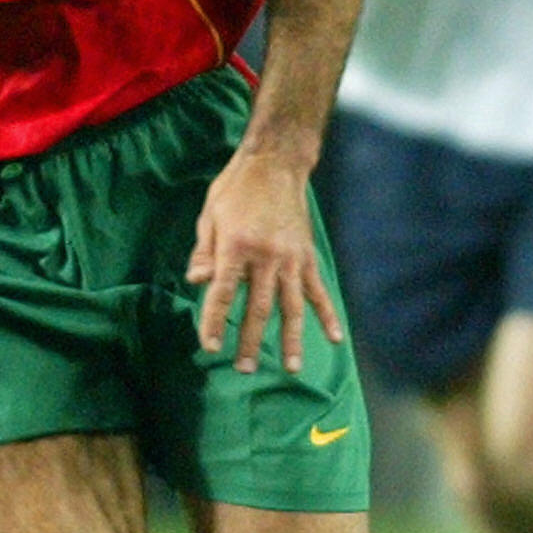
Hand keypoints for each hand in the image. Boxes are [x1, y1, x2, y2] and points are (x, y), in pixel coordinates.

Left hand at [186, 147, 344, 374]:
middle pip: (257, 308)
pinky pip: (318, 291)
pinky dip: (327, 315)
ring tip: (290, 369)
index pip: (221, 293)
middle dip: (250, 342)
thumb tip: (197, 282)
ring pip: (291, 307)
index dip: (213, 322)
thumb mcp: (209, 215)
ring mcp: (291, 259)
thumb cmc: (236, 188)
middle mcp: (265, 257)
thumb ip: (203, 252)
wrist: (275, 163)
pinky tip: (335, 338)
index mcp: (235, 247)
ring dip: (291, 340)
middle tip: (244, 369)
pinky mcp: (307, 256)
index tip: (209, 347)